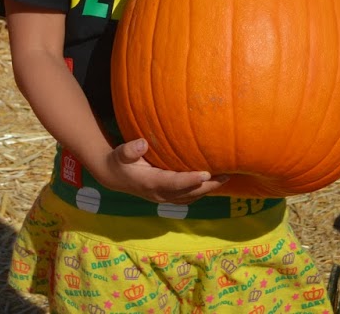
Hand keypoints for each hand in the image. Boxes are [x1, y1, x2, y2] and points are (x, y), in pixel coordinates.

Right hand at [92, 138, 227, 204]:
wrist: (113, 177)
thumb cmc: (118, 161)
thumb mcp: (120, 153)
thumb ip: (130, 149)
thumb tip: (142, 143)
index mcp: (150, 183)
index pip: (174, 183)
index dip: (191, 180)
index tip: (206, 173)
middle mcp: (160, 194)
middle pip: (188, 193)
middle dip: (208, 186)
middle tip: (226, 176)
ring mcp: (164, 198)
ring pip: (191, 197)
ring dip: (208, 190)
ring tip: (225, 178)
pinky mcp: (167, 197)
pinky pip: (188, 197)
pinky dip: (201, 192)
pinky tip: (211, 183)